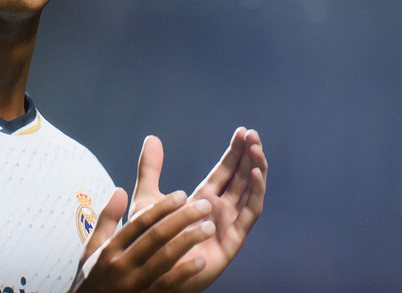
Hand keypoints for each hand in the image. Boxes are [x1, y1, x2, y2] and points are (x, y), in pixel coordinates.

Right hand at [71, 188, 215, 292]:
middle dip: (183, 218)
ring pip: (165, 259)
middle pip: (156, 236)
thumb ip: (107, 219)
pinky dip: (184, 273)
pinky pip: (168, 285)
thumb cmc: (93, 280)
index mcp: (110, 249)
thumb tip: (120, 191)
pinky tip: (201, 262)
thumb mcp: (92, 249)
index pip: (139, 222)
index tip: (182, 194)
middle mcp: (122, 266)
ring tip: (209, 228)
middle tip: (204, 205)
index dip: (163, 206)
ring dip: (189, 241)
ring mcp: (134, 285)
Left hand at [128, 127, 267, 292]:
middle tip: (252, 134)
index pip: (224, 172)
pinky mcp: (231, 240)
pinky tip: (255, 173)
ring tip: (256, 148)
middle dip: (247, 156)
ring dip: (255, 169)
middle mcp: (218, 210)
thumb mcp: (147, 198)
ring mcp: (227, 224)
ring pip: (248, 192)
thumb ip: (151, 169)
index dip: (234, 152)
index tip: (242, 131)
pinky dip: (255, 193)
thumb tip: (151, 137)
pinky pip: (249, 214)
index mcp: (202, 200)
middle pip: (240, 178)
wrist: (148, 270)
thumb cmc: (146, 241)